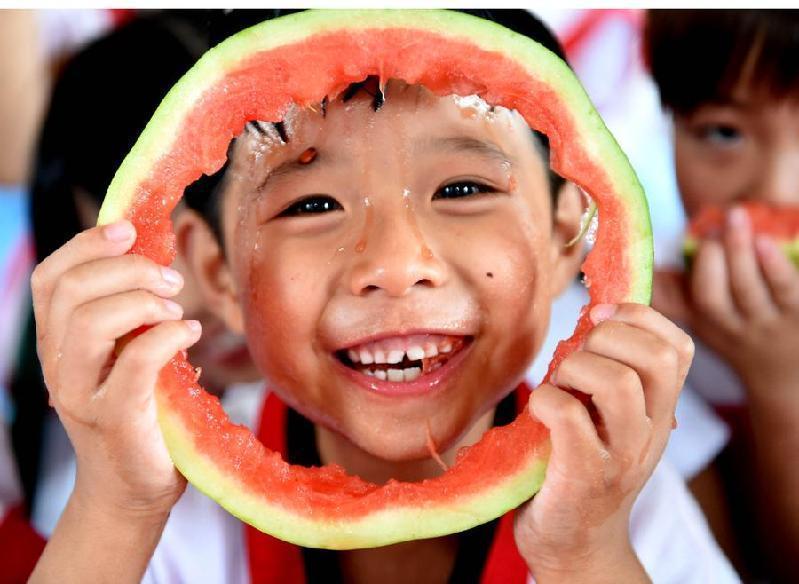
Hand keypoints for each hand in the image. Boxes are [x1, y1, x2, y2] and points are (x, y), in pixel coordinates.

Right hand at [31, 220, 200, 519]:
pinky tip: (188, 333)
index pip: (49, 278)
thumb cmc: (140, 413)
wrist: (132, 489)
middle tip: (170, 279)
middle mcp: (58, 365)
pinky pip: (134, 363)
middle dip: (127, 269)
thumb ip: (129, 316)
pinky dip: (167, 336)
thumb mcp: (127, 355)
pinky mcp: (114, 419)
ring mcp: (81, 394)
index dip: (86, 244)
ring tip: (175, 309)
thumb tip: (155, 261)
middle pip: (71, 291)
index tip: (129, 230)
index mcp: (58, 343)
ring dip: (142, 301)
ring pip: (91, 322)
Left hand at [515, 304, 692, 582]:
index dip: (640, 315)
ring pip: (617, 383)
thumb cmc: (580, 468)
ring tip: (558, 385)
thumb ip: (610, 375)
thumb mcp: (610, 420)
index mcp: (659, 411)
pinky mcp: (583, 476)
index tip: (598, 315)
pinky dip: (546, 400)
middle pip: (655, 357)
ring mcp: (620, 456)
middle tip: (575, 357)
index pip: (678, 346)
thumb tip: (592, 315)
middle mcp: (649, 432)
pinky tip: (539, 412)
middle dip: (607, 336)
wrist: (575, 545)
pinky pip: (569, 417)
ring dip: (575, 368)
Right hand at [653, 207, 798, 406]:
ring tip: (735, 216)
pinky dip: (775, 266)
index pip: (679, 308)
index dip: (671, 280)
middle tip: (711, 231)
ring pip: (747, 291)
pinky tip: (766, 242)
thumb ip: (679, 298)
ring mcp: (769, 324)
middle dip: (708, 260)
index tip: (686, 246)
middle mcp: (734, 329)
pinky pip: (787, 290)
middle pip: (712, 299)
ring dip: (738, 251)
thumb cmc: (743, 337)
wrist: (790, 376)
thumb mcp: (708, 327)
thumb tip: (648, 268)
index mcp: (708, 327)